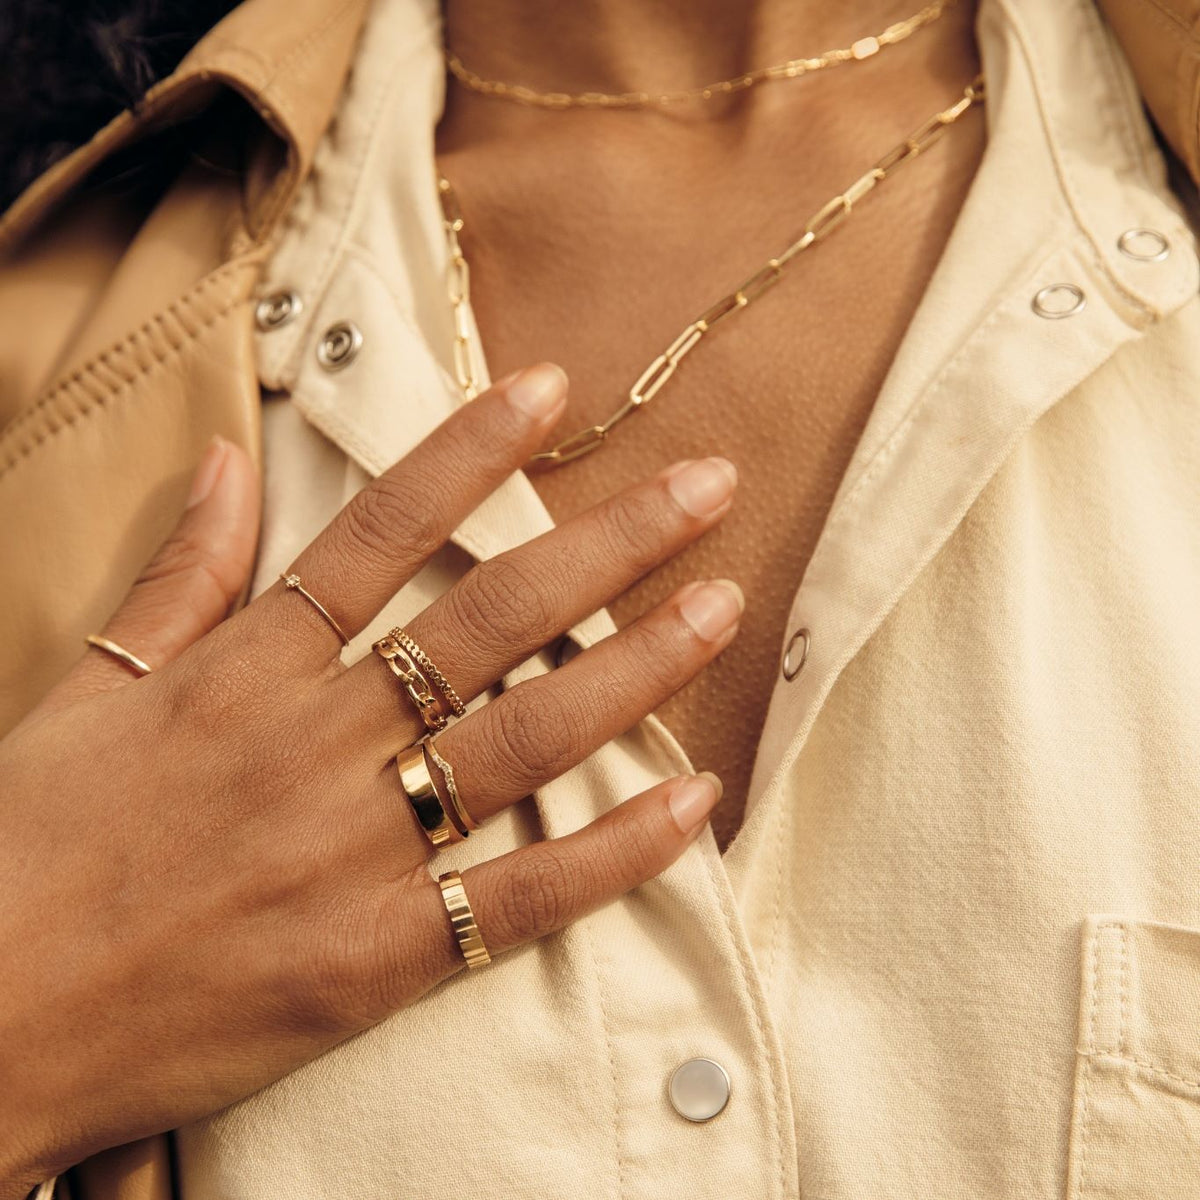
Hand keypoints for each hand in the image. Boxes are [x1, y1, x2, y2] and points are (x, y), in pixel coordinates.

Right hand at [0, 363, 740, 1196]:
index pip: (378, 530)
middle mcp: (313, 745)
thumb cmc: (24, 848)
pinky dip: (615, 853)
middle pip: (491, 620)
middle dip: (609, 545)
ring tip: (722, 608)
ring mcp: (351, 852)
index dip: (470, 451)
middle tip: (707, 489)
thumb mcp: (87, 694)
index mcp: (241, 673)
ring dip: (637, 670)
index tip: (552, 388)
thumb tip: (223, 462)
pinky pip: (519, 899)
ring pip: (525, 738)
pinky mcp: (374, 959)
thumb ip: (176, 577)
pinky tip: (695, 802)